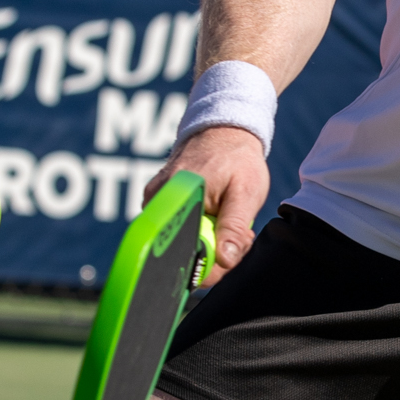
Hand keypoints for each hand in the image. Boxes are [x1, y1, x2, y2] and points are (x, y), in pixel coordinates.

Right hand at [144, 126, 265, 285]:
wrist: (224, 131)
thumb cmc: (236, 158)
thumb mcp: (245, 192)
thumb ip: (234, 227)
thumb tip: (225, 261)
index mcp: (175, 201)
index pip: (182, 256)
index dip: (210, 267)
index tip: (234, 254)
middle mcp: (156, 205)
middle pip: (182, 255)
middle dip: (215, 254)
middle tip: (240, 234)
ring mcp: (155, 205)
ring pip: (183, 246)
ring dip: (211, 243)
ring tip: (229, 220)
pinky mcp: (159, 205)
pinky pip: (180, 232)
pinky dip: (203, 231)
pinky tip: (217, 217)